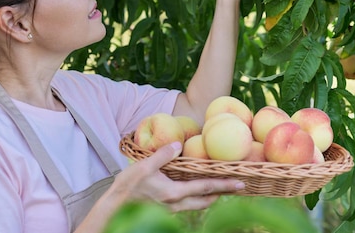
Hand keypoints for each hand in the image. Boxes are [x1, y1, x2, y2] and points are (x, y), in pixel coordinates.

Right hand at [111, 142, 244, 211]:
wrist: (114, 207)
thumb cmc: (128, 186)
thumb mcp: (144, 167)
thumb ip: (163, 155)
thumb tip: (179, 145)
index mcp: (174, 193)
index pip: (205, 188)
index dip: (224, 185)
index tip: (240, 183)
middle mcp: (176, 204)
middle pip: (205, 200)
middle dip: (221, 193)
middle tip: (236, 187)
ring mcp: (170, 209)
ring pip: (196, 205)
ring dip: (209, 197)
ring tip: (218, 189)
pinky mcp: (164, 209)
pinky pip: (186, 205)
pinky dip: (196, 198)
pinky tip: (193, 191)